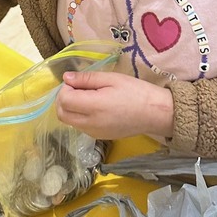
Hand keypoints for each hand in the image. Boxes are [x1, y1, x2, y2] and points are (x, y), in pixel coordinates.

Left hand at [57, 71, 173, 138]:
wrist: (154, 113)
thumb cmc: (135, 92)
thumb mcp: (111, 78)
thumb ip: (86, 79)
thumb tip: (66, 78)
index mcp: (94, 107)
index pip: (64, 100)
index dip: (65, 89)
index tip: (76, 82)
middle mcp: (90, 124)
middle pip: (61, 114)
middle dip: (63, 99)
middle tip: (78, 88)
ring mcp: (94, 133)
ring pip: (69, 121)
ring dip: (71, 108)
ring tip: (89, 97)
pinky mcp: (99, 137)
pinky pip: (80, 126)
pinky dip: (80, 116)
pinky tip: (95, 107)